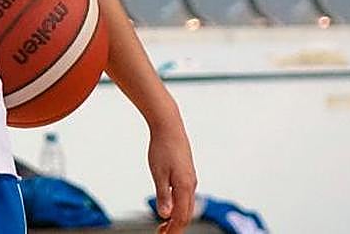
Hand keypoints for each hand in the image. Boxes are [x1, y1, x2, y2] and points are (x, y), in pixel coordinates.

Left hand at [147, 110, 196, 233]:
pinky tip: (170, 206)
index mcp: (184, 187)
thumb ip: (163, 195)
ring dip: (177, 217)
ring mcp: (191, 179)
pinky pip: (187, 197)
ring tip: (164, 224)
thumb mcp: (158, 173)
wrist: (170, 127)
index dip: (173, 230)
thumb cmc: (162, 148)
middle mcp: (191, 185)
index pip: (181, 217)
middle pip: (186, 214)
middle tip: (161, 233)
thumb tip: (165, 215)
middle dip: (175, 227)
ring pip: (188, 206)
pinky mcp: (188, 174)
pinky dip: (179, 207)